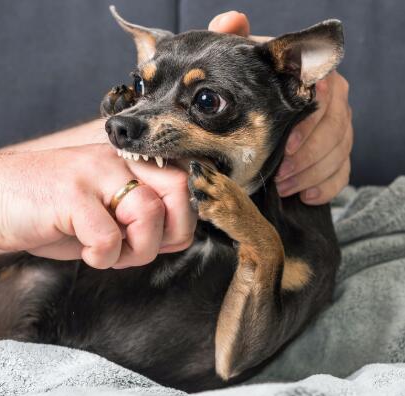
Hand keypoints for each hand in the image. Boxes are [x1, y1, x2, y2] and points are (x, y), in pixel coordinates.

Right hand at [0, 144, 195, 267]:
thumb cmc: (42, 207)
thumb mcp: (98, 208)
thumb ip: (136, 218)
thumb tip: (175, 237)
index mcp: (124, 161)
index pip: (182, 183)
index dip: (179, 220)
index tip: (155, 240)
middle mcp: (114, 160)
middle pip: (179, 191)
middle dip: (169, 233)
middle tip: (137, 247)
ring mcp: (93, 174)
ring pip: (149, 214)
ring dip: (134, 250)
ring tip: (105, 251)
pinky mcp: (71, 195)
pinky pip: (109, 238)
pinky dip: (101, 258)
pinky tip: (84, 252)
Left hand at [208, 11, 352, 204]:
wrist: (252, 105)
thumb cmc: (248, 82)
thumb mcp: (238, 60)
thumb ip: (234, 38)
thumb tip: (232, 20)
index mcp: (314, 78)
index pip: (326, 99)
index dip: (309, 126)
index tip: (286, 147)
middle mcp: (334, 100)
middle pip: (337, 129)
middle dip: (309, 157)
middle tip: (281, 175)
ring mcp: (338, 127)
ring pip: (340, 153)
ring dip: (312, 174)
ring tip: (283, 187)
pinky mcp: (336, 153)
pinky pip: (342, 172)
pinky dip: (325, 187)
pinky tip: (303, 196)